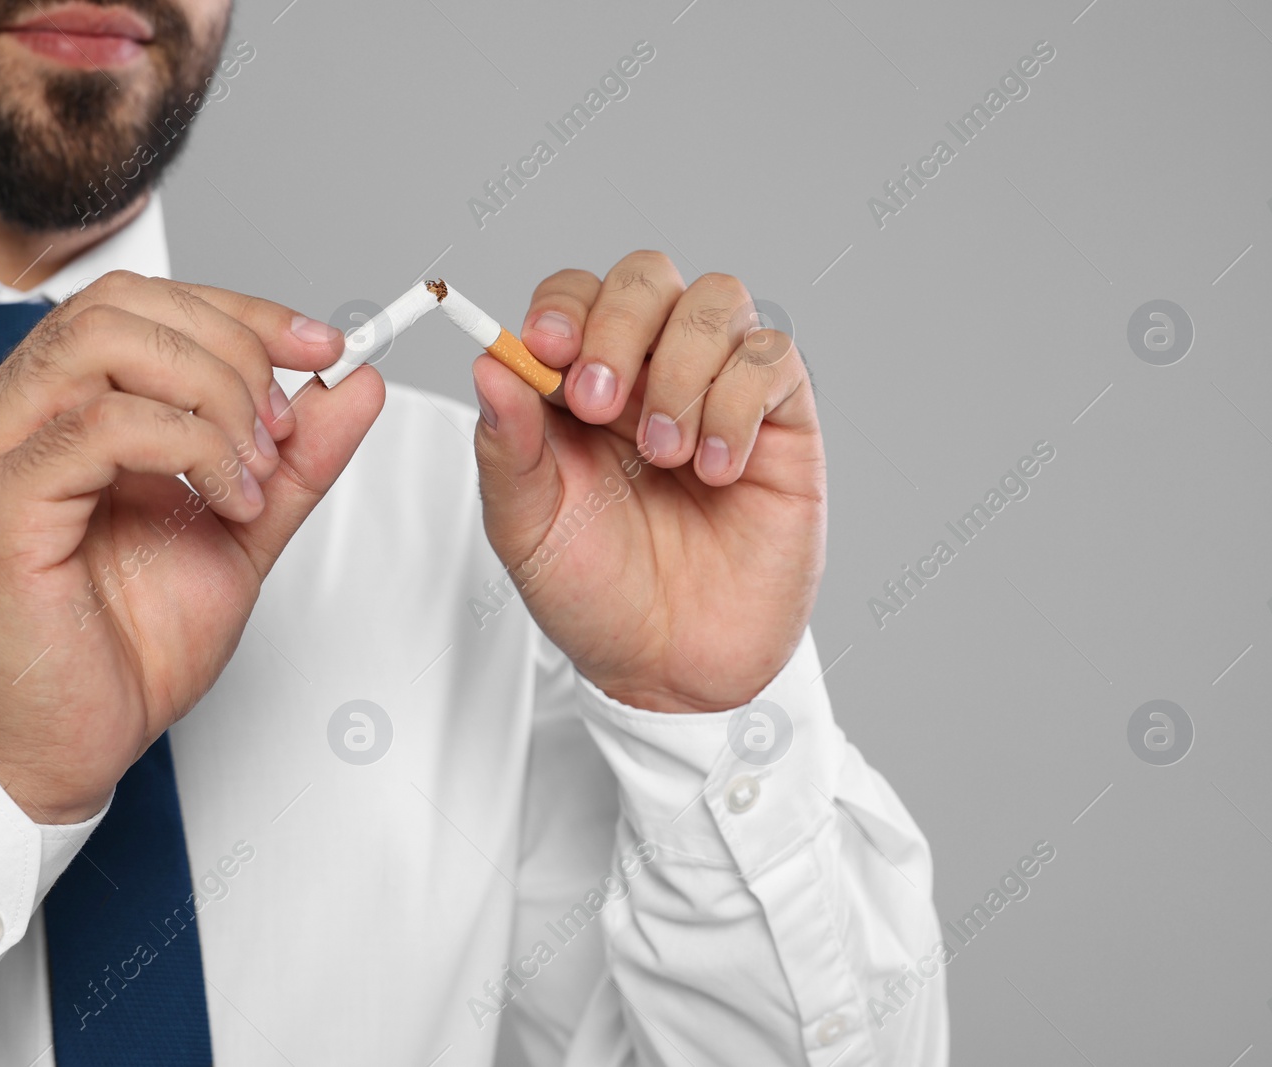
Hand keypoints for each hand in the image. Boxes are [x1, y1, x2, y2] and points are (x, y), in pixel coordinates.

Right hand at [0, 271, 383, 821]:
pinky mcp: (2, 502)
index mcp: (60, 406)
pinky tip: (226, 501)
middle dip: (233, 348)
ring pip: (107, 342)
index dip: (243, 312)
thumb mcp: (243, 528)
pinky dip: (190, 447)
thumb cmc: (128, 644)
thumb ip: (296, 456)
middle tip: (282, 427)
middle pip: (124, 302)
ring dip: (213, 394)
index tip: (325, 346)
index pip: (144, 303)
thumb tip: (355, 382)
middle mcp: (17, 413)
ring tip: (254, 470)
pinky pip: (101, 424)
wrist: (74, 742)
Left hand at [471, 251, 825, 713]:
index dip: (563, 306)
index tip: (545, 349)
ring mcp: (720, 390)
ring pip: (718, 301)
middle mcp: (653, 373)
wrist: (672, 669)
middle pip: (647, 276)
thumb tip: (488, 364)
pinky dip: (737, 405)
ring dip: (682, 369)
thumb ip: (506, 447)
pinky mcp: (782, 421)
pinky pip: (773, 358)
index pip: (576, 296)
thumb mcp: (528, 529)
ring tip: (665, 453)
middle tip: (598, 403)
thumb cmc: (598, 594)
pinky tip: (717, 470)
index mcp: (581, 385)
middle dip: (619, 326)